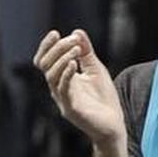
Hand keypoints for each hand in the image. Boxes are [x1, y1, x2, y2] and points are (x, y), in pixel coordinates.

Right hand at [34, 28, 125, 148]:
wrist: (113, 124)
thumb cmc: (103, 98)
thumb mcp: (96, 69)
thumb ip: (86, 52)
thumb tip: (77, 31)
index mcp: (61, 78)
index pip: (44, 60)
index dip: (46, 46)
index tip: (55, 33)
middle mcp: (58, 88)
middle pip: (45, 65)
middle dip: (57, 48)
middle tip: (74, 40)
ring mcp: (63, 99)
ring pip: (51, 76)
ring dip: (62, 58)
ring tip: (76, 48)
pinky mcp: (71, 109)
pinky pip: (63, 90)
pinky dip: (66, 74)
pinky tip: (74, 64)